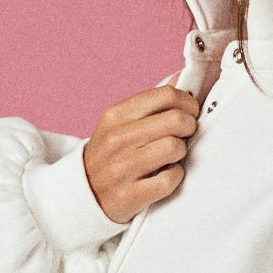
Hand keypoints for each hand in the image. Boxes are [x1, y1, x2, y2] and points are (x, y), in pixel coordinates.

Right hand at [82, 83, 200, 223]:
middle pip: (175, 120)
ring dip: (181, 152)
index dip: (187, 103)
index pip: (166, 95)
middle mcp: (117, 139)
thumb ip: (151, 102)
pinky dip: (175, 177)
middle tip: (185, 135)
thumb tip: (181, 77)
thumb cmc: (111, 154)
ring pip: (174, 147)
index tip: (189, 113)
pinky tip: (166, 175)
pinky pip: (170, 180)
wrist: (83, 194)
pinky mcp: (129, 195)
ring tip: (173, 156)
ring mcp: (122, 168)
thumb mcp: (121, 123)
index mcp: (116, 116)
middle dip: (189, 127)